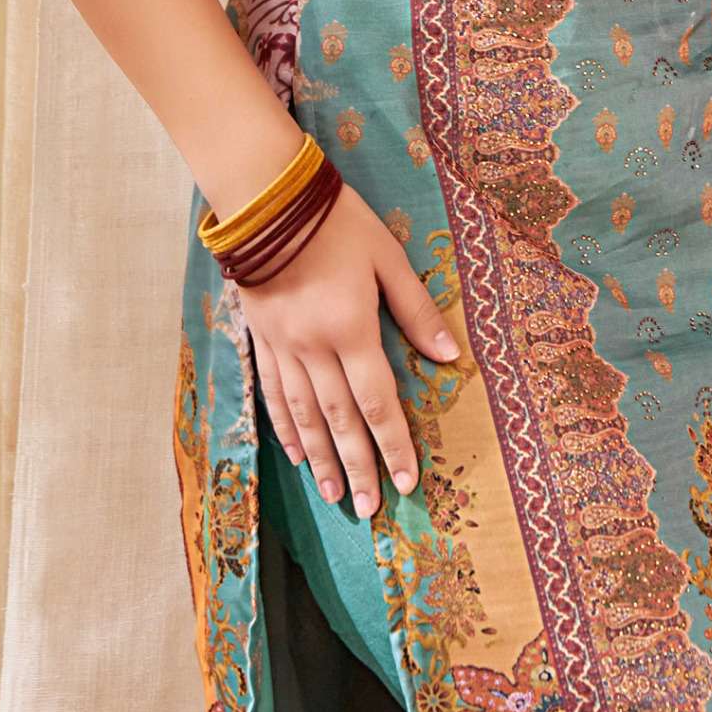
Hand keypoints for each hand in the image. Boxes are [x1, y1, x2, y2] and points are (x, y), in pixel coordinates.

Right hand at [242, 183, 460, 516]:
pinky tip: (297, 454)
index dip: (394, 445)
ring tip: (337, 496)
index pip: (378, 402)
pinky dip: (287, 431)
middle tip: (371, 509)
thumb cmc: (337, 223)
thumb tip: (449, 355)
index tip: (407, 482)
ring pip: (306, 418)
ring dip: (323, 461)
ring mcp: (284, 349)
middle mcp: (315, 350)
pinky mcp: (262, 342)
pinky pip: (275, 397)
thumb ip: (416, 309)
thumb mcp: (387, 257)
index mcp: (352, 330)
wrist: (267, 202)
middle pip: (341, 422)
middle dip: (360, 468)